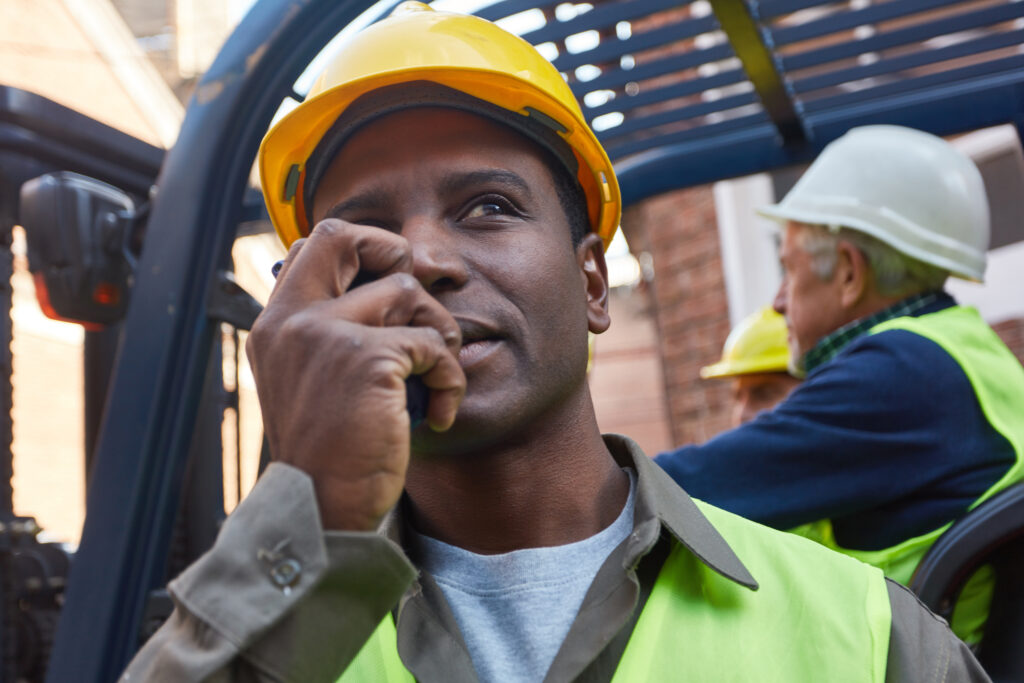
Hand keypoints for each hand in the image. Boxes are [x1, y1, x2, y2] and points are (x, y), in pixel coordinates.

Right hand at [246, 220, 464, 529]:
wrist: (322, 509)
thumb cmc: (329, 454)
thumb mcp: (313, 384)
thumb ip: (332, 337)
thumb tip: (390, 293)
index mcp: (274, 325)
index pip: (311, 247)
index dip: (360, 248)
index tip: (390, 283)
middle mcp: (292, 321)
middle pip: (344, 235)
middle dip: (394, 253)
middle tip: (415, 300)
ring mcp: (326, 334)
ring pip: (407, 291)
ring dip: (439, 332)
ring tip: (438, 376)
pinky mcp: (368, 358)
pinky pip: (433, 343)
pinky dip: (451, 377)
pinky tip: (440, 413)